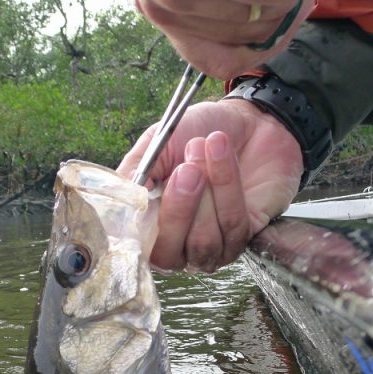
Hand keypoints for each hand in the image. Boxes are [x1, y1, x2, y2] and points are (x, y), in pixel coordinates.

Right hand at [118, 99, 302, 272]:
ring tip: (207, 147)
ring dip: (208, 192)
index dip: (141, 227)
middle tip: (188, 169)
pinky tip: (223, 151)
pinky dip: (228, 185)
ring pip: (203, 242)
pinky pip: (233, 226)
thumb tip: (126, 198)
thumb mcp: (156, 144)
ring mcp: (212, 246)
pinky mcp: (245, 237)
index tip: (149, 191)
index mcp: (150, 225)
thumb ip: (135, 172)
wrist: (246, 118)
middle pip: (168, 255)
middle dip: (178, 211)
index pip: (137, 247)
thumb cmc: (197, 133)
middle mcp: (179, 244)